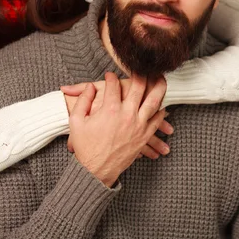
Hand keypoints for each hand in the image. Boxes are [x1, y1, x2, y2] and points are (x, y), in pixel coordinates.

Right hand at [68, 72, 166, 186]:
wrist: (95, 171)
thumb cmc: (84, 146)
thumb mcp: (76, 121)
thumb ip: (82, 100)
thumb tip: (90, 87)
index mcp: (109, 109)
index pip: (113, 85)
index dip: (110, 77)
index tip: (109, 74)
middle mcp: (127, 115)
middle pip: (139, 87)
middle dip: (141, 74)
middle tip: (141, 67)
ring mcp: (138, 126)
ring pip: (154, 102)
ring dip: (159, 87)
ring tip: (161, 77)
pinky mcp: (143, 137)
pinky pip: (157, 120)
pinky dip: (161, 111)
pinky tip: (163, 104)